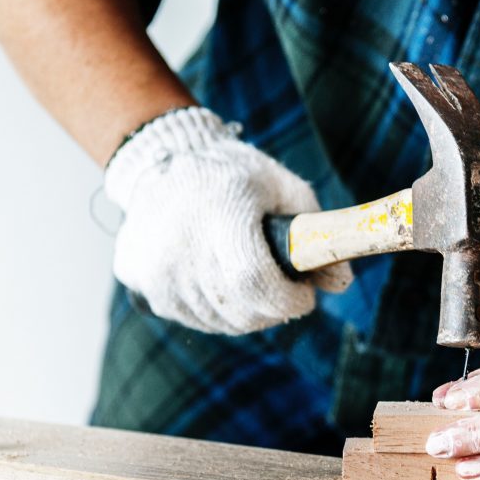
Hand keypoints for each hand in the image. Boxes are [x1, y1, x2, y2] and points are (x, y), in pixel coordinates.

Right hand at [105, 107, 353, 333]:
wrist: (160, 159)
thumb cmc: (235, 175)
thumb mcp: (284, 188)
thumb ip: (318, 233)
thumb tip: (341, 282)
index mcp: (222, 212)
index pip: (255, 282)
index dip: (287, 300)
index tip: (304, 297)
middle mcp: (181, 243)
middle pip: (239, 309)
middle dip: (273, 310)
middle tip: (283, 293)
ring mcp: (154, 266)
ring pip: (216, 320)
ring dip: (245, 313)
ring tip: (251, 283)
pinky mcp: (138, 279)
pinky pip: (188, 316)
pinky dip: (213, 311)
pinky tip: (219, 282)